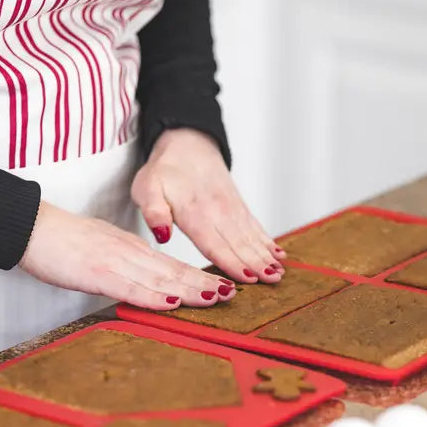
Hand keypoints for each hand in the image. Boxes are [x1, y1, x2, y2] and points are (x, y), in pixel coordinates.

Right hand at [19, 201, 236, 308]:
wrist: (31, 227)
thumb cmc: (64, 241)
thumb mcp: (104, 250)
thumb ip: (127, 263)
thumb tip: (146, 280)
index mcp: (132, 249)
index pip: (172, 266)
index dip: (198, 277)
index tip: (221, 286)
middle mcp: (130, 254)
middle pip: (174, 271)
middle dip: (204, 284)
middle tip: (231, 294)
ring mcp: (115, 262)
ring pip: (160, 278)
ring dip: (190, 289)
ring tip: (215, 298)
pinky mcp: (97, 273)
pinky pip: (130, 287)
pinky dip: (153, 296)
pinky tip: (172, 302)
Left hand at [131, 129, 286, 283]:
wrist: (187, 144)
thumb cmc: (165, 170)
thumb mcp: (146, 188)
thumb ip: (153, 212)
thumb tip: (162, 235)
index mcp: (194, 213)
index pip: (215, 244)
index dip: (232, 263)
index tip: (248, 278)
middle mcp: (217, 212)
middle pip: (239, 244)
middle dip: (257, 264)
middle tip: (274, 282)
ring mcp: (231, 209)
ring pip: (251, 237)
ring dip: (266, 255)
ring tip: (279, 272)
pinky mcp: (239, 207)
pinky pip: (255, 227)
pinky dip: (267, 241)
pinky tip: (278, 253)